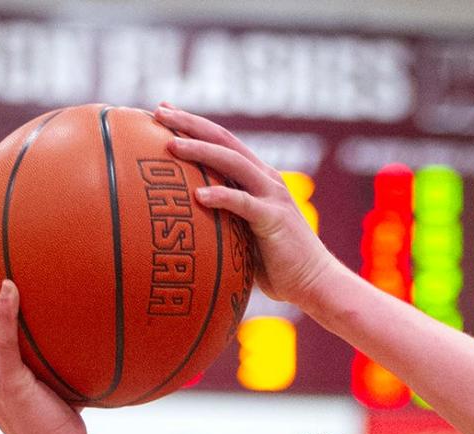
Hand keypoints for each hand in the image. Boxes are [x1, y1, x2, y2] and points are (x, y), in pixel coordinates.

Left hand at [154, 107, 336, 308]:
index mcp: (258, 178)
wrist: (315, 283)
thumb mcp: (246, 237)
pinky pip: (243, 203)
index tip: (164, 111)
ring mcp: (271, 196)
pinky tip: (199, 195)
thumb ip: (225, 223)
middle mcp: (265, 179)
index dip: (193, 124)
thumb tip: (190, 229)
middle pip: (223, 140)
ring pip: (232, 162)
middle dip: (189, 123)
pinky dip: (221, 196)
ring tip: (171, 147)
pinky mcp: (273, 219)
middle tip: (158, 112)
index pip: (222, 142)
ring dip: (200, 151)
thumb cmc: (278, 267)